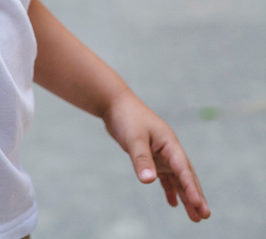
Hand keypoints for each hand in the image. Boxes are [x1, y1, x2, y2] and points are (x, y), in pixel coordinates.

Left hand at [103, 88, 209, 221]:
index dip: (191, 188)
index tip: (199, 204)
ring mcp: (161, 153)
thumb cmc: (127, 118)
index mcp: (169, 143)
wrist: (115, 103)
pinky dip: (170, 189)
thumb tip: (149, 181)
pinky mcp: (152, 156)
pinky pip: (165, 176)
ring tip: (195, 217)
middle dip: (195, 195)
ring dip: (186, 196)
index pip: (183, 169)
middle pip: (186, 176)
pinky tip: (173, 203)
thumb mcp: (134, 139)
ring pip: (178, 178)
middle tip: (205, 216)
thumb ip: (141, 159)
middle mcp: (169, 149)